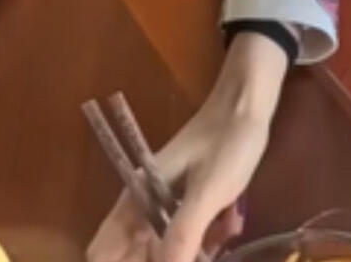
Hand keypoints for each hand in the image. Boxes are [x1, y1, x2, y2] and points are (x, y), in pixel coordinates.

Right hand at [87, 31, 292, 261]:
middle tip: (200, 254)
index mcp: (135, 201)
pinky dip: (206, 237)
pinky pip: (188, 231)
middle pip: (135, 254)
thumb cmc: (226, 143)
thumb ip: (183, 234)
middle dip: (165, 261)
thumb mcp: (208, 192)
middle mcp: (143, 206)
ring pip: (166, 246)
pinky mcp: (188, 200)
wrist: (248, 105)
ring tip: (223, 235)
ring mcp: (166, 203)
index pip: (102, 252)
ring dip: (191, 251)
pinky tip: (231, 225)